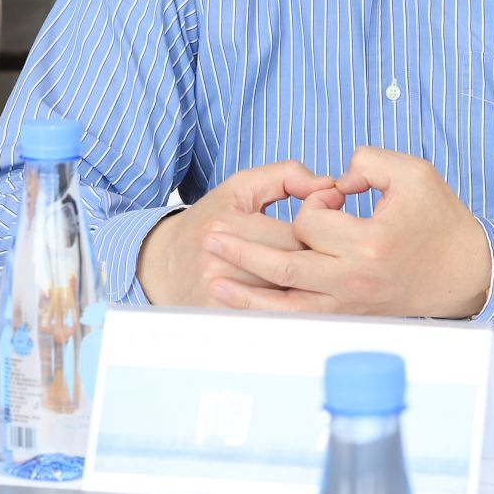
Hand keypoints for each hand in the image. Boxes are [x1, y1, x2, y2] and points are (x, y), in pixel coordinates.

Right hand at [136, 161, 334, 307]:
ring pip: (285, 297)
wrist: (163, 264)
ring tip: (307, 277)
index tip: (317, 232)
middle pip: (292, 270)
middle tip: (319, 257)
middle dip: (313, 263)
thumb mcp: (242, 188)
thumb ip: (286, 176)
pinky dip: (284, 309)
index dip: (316, 234)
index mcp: (226, 226)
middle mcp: (219, 262)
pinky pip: (269, 317)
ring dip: (303, 288)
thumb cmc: (210, 221)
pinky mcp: (219, 318)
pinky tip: (289, 298)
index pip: (295, 236)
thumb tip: (330, 186)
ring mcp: (218, 295)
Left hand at [201, 146, 490, 318]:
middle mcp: (355, 280)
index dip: (311, 202)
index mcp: (370, 244)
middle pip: (286, 267)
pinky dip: (270, 316)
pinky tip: (245, 307)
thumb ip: (367, 161)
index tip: (331, 197)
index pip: (312, 223)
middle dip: (243, 251)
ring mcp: (351, 305)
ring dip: (245, 293)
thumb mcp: (414, 173)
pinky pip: (302, 321)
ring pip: (287, 303)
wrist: (465, 272)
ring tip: (213, 279)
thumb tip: (330, 177)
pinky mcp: (351, 318)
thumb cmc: (440, 219)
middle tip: (210, 237)